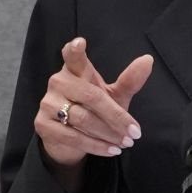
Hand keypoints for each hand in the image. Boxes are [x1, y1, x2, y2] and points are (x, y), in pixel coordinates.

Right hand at [35, 37, 153, 169]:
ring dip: (109, 133)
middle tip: (135, 132)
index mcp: (75, 70)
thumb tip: (148, 60)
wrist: (70, 140)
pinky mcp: (43, 125)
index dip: (74, 50)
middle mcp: (58, 82)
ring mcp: (47, 103)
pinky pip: (73, 136)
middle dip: (117, 117)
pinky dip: (96, 145)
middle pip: (91, 96)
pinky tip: (112, 150)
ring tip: (126, 142)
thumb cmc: (94, 110)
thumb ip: (129, 81)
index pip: (72, 57)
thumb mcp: (113, 95)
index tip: (80, 42)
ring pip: (83, 119)